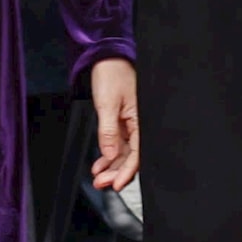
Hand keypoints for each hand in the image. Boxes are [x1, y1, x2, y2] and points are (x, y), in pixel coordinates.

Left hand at [88, 58, 139, 191]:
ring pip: (124, 152)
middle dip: (117, 172)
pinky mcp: (122, 120)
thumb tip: (110, 154)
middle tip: (102, 184)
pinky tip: (101, 163)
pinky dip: (109, 153)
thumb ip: (109, 131)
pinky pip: (118, 142)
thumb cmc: (112, 73)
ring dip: (112, 166)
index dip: (127, 171)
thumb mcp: (107, 103)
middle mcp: (139, 124)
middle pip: (131, 156)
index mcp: (142, 120)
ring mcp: (130, 123)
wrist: (106, 56)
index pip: (138, 153)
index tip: (116, 185)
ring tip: (99, 178)